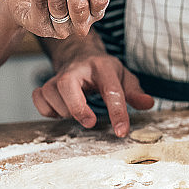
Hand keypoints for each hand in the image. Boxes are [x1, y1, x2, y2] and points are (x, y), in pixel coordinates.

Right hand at [32, 41, 153, 136]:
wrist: (80, 56)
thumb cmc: (104, 71)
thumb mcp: (124, 77)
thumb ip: (135, 92)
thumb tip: (148, 104)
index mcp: (102, 67)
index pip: (111, 90)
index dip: (117, 113)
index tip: (122, 132)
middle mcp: (77, 70)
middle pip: (67, 85)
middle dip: (77, 108)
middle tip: (90, 123)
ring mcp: (57, 77)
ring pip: (52, 95)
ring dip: (65, 111)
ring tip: (79, 111)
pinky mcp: (45, 86)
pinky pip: (39, 100)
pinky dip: (48, 110)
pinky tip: (61, 110)